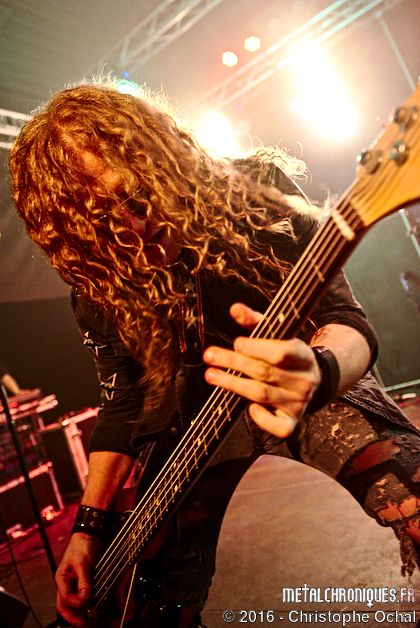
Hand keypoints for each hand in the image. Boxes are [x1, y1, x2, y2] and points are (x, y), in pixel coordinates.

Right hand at [56, 532, 102, 626]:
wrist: (89, 537)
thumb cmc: (81, 546)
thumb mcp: (82, 562)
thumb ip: (83, 580)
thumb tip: (84, 596)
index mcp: (61, 578)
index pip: (65, 596)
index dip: (75, 602)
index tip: (85, 600)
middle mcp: (65, 583)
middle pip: (64, 605)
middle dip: (72, 616)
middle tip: (82, 623)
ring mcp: (73, 584)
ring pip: (70, 604)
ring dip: (77, 613)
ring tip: (85, 621)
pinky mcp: (81, 583)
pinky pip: (79, 598)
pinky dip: (83, 605)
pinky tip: (88, 609)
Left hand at [203, 303, 320, 437]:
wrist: (314, 380)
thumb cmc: (288, 354)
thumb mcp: (278, 334)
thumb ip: (256, 321)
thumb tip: (234, 309)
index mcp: (303, 355)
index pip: (281, 353)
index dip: (257, 348)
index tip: (237, 343)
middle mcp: (304, 380)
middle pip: (265, 373)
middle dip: (233, 363)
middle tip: (210, 356)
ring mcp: (299, 403)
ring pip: (262, 395)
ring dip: (233, 384)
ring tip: (211, 375)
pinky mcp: (292, 422)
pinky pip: (278, 427)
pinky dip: (261, 419)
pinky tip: (248, 407)